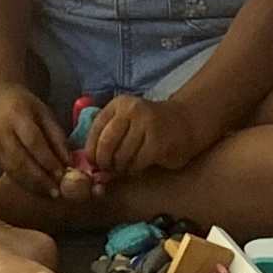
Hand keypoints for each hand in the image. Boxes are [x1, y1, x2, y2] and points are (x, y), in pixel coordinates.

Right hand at [0, 83, 70, 193]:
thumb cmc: (25, 105)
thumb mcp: (45, 113)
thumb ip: (57, 136)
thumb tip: (68, 163)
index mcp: (16, 115)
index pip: (33, 142)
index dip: (48, 160)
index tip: (63, 175)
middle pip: (19, 161)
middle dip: (39, 179)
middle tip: (56, 192)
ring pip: (11, 171)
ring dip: (31, 185)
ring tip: (48, 192)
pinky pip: (6, 172)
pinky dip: (22, 182)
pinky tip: (36, 188)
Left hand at [85, 91, 203, 181]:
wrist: (185, 122)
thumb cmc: (150, 127)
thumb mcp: (127, 123)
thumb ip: (108, 137)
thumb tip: (87, 164)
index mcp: (120, 104)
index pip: (96, 129)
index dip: (91, 149)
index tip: (93, 162)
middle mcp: (132, 110)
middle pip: (106, 143)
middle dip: (103, 161)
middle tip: (108, 169)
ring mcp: (147, 124)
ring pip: (121, 156)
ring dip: (120, 167)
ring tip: (125, 166)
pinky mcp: (158, 142)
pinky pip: (137, 163)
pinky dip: (134, 169)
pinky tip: (138, 165)